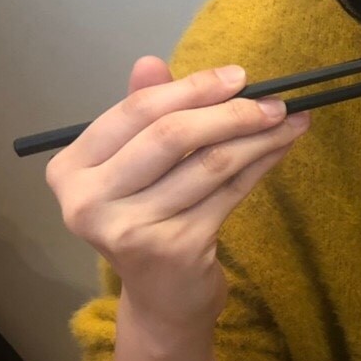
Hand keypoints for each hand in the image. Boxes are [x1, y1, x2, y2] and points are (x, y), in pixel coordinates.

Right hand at [46, 56, 309, 332]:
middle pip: (170, 136)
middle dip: (230, 111)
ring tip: (289, 119)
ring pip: (209, 164)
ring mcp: (131, 230)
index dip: (190, 89)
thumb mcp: (135, 165)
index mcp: (70, 171)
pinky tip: (282, 147)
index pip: (134, 113)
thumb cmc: (147, 219)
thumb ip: (141, 115)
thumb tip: (149, 61)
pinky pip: (230, 192)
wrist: (162, 298)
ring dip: (257, 137)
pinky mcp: (176, 249)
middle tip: (274, 100)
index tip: (237, 75)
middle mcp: (88, 203)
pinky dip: (261, 164)